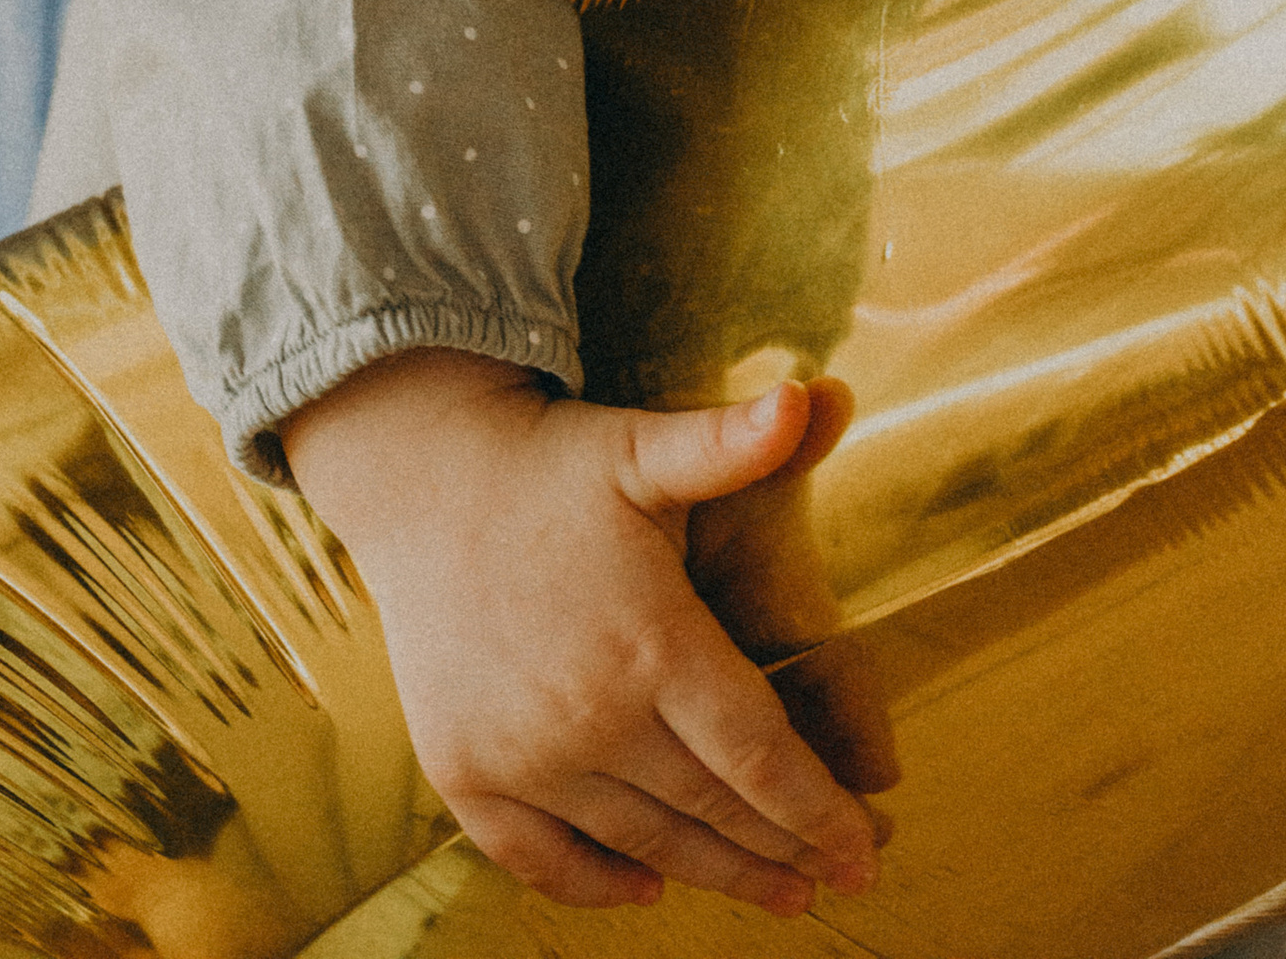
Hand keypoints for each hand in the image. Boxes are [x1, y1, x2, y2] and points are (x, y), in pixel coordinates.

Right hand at [285, 355, 884, 915]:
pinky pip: (542, 859)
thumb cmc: (549, 460)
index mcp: (650, 641)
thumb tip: (816, 394)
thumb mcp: (642, 446)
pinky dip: (600, 884)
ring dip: (715, 875)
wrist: (418, 473)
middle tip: (836, 877)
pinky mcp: (465, 771)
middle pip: (712, 812)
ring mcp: (521, 753)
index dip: (820, 813)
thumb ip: (729, 443)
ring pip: (643, 843)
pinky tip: (647, 884)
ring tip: (775, 890)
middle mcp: (588, 715)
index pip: (759, 758)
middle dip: (785, 852)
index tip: (868, 851)